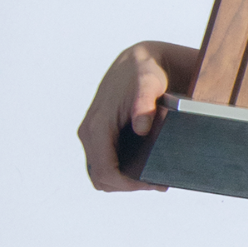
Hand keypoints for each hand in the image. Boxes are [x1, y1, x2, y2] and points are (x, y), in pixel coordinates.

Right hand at [77, 41, 197, 191]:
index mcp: (97, 126)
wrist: (136, 61)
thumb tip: (141, 128)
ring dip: (124, 181)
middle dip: (128, 185)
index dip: (127, 184)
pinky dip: (121, 171)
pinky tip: (145, 168)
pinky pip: (105, 161)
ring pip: (101, 173)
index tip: (151, 184)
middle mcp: (89, 132)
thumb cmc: (144, 72)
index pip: (105, 171)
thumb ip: (144, 103)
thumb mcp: (150, 83)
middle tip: (158, 184)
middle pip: (102, 177)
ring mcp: (92, 135)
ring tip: (154, 179)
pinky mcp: (99, 134)